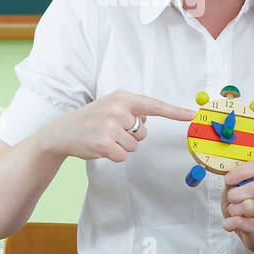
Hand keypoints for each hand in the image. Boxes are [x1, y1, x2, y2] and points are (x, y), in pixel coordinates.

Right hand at [38, 90, 195, 162]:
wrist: (62, 131)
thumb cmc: (90, 120)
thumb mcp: (110, 106)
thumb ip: (131, 111)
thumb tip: (146, 121)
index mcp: (122, 97)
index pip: (154, 105)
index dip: (174, 111)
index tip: (191, 115)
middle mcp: (118, 109)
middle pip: (143, 133)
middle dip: (130, 136)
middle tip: (109, 131)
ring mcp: (110, 126)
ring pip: (134, 146)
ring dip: (121, 146)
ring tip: (103, 137)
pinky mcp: (103, 143)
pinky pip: (123, 155)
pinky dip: (114, 155)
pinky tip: (100, 147)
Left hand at [221, 160, 253, 253]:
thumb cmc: (246, 212)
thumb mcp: (235, 195)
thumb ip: (231, 185)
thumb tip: (227, 177)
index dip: (242, 171)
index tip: (229, 179)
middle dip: (235, 195)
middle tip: (232, 201)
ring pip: (248, 205)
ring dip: (233, 210)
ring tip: (234, 213)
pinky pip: (240, 222)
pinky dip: (230, 223)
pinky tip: (231, 223)